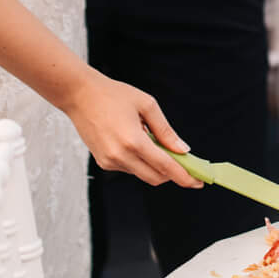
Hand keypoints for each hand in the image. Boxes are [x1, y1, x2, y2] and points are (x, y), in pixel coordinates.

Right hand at [62, 71, 201, 187]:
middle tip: (185, 163)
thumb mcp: (147, 105)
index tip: (199, 182)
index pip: (165, 167)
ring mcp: (110, 161)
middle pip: (156, 177)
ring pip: (143, 174)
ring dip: (155, 166)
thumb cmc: (113, 95)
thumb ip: (166, 131)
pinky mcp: (103, 162)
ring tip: (155, 142)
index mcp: (133, 141)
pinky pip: (130, 168)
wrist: (79, 95)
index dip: (185, 176)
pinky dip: (140, 161)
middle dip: (173, 174)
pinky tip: (137, 142)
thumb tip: (182, 150)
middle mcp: (120, 155)